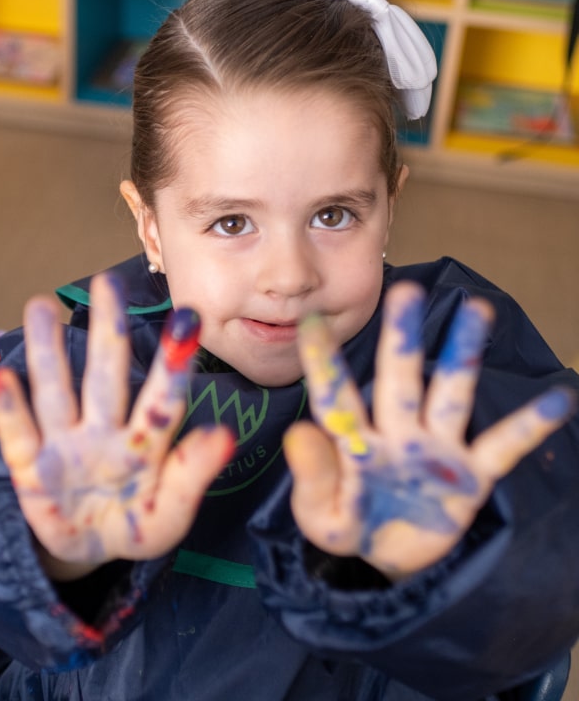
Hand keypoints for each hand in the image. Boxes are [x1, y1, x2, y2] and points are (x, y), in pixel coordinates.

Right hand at [0, 273, 233, 579]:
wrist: (88, 549)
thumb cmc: (136, 525)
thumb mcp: (168, 515)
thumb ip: (191, 476)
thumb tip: (226, 434)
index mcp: (145, 444)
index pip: (161, 401)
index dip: (173, 365)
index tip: (188, 319)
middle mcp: (105, 432)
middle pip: (106, 376)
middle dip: (107, 331)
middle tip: (106, 281)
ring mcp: (65, 446)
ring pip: (56, 392)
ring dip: (47, 352)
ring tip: (40, 306)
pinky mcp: (30, 468)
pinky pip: (19, 437)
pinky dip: (10, 411)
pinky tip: (3, 378)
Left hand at [284, 281, 575, 579]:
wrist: (386, 559)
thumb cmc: (346, 526)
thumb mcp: (322, 515)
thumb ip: (313, 477)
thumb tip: (298, 434)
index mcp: (352, 440)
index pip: (335, 394)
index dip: (323, 360)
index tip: (311, 320)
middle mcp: (395, 432)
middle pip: (399, 378)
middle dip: (402, 337)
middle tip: (406, 291)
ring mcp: (434, 449)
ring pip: (449, 394)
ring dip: (463, 355)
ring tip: (478, 310)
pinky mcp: (469, 475)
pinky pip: (503, 446)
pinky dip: (529, 426)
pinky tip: (559, 398)